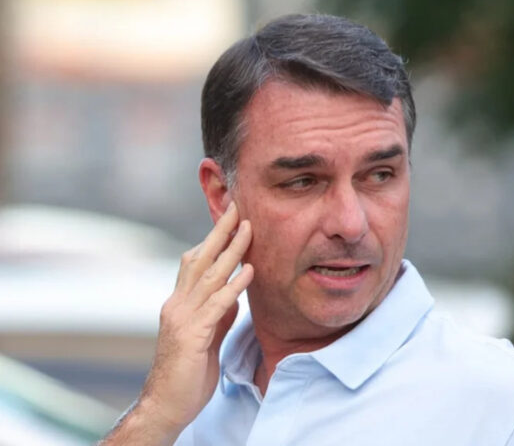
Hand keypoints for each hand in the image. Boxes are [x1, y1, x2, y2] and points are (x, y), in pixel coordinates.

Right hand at [102, 202, 252, 443]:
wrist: (166, 405)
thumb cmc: (187, 373)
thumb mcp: (206, 336)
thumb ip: (217, 313)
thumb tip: (234, 294)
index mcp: (179, 303)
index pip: (194, 262)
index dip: (212, 239)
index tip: (229, 218)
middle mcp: (177, 304)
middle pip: (199, 259)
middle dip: (220, 232)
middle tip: (237, 207)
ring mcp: (182, 319)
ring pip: (209, 276)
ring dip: (231, 251)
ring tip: (249, 229)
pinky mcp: (192, 336)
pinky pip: (216, 305)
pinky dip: (233, 286)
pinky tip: (249, 271)